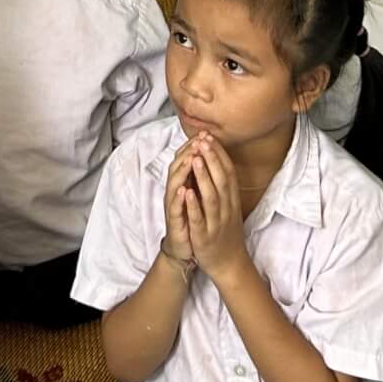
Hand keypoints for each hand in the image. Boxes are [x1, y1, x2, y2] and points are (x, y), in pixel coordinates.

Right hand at [160, 141, 198, 272]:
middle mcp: (175, 191)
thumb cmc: (192, 219)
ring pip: (174, 184)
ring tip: (190, 159)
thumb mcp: (198, 195)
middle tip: (198, 140)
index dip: (194, 146)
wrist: (185, 247)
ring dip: (182, 171)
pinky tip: (184, 190)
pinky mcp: (174, 221)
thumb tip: (208, 157)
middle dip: (188, 152)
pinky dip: (179, 199)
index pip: (186, 159)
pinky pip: (175, 208)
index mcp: (184, 183)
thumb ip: (200, 177)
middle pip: (178, 166)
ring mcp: (173, 205)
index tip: (206, 134)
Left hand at [182, 133, 246, 283]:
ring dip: (204, 177)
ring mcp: (216, 223)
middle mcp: (226, 209)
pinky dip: (193, 205)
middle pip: (221, 180)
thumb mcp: (229, 208)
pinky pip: (198, 219)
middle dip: (213, 159)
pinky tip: (186, 192)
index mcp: (231, 201)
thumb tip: (219, 163)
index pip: (228, 173)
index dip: (220, 154)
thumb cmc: (226, 233)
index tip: (211, 137)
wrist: (229, 264)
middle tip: (204, 139)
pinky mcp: (204, 236)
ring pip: (211, 197)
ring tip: (197, 159)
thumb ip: (224, 188)